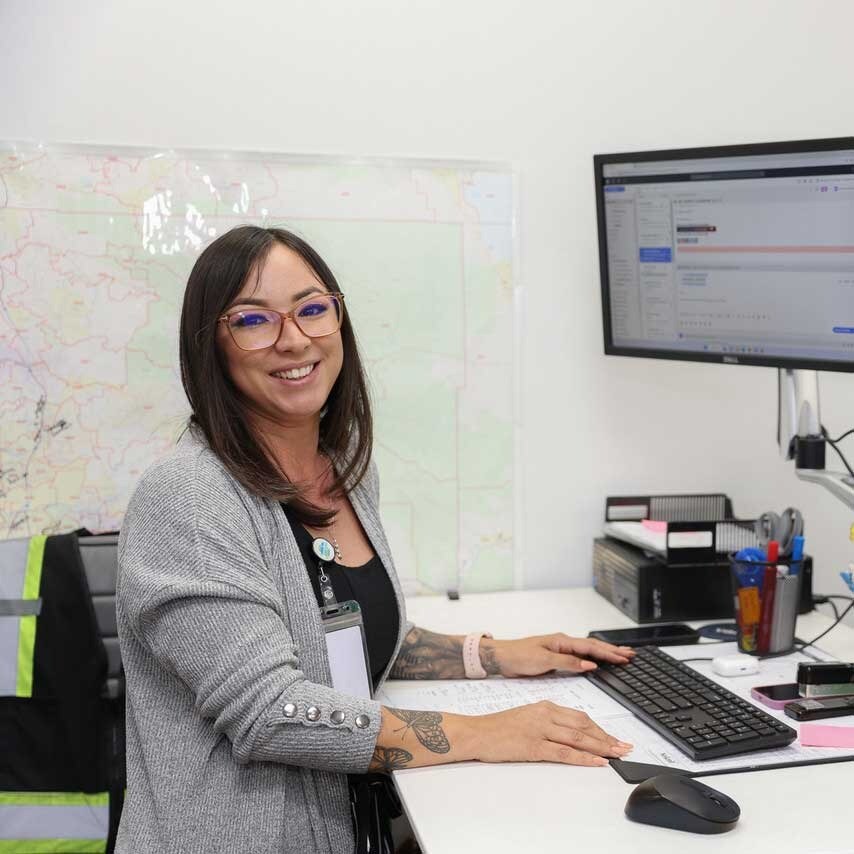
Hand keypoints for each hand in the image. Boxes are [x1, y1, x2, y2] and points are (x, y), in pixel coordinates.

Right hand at [468, 701, 632, 766]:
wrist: (477, 732)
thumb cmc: (500, 727)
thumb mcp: (528, 717)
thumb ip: (549, 722)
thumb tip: (572, 734)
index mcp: (545, 706)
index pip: (580, 717)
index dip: (600, 729)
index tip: (614, 738)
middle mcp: (545, 714)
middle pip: (584, 726)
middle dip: (607, 738)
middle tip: (624, 747)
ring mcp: (540, 729)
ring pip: (578, 738)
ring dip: (601, 747)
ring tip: (617, 755)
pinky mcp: (534, 746)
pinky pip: (564, 753)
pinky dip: (583, 758)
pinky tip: (596, 762)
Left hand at [484, 633, 634, 677]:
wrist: (501, 657)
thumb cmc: (518, 656)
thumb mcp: (543, 660)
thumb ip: (567, 662)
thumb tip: (589, 664)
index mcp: (561, 641)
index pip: (591, 647)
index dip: (609, 653)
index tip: (624, 657)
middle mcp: (562, 643)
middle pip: (593, 646)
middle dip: (612, 650)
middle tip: (630, 655)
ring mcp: (560, 649)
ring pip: (587, 650)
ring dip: (604, 653)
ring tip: (620, 655)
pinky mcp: (556, 657)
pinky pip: (579, 656)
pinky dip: (592, 657)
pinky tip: (598, 661)